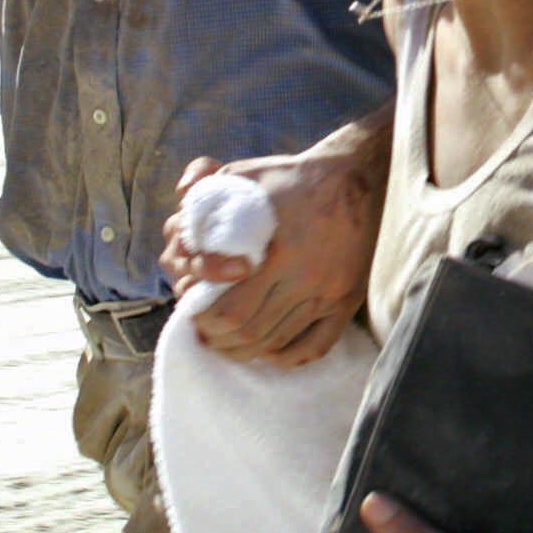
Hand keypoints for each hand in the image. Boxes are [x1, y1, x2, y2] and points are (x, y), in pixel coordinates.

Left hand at [158, 123, 386, 366]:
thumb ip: (205, 196)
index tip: (192, 310)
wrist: (354, 176)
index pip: (229, 311)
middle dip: (218, 337)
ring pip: (277, 343)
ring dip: (245, 350)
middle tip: (205, 330)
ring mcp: (328, 292)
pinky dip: (286, 356)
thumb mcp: (243, 176)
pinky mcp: (347, 300)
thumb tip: (177, 221)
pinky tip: (269, 349)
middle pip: (249, 332)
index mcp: (276, 252)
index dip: (203, 319)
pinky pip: (315, 346)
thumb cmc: (291, 177)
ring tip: (228, 340)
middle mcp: (304, 277)